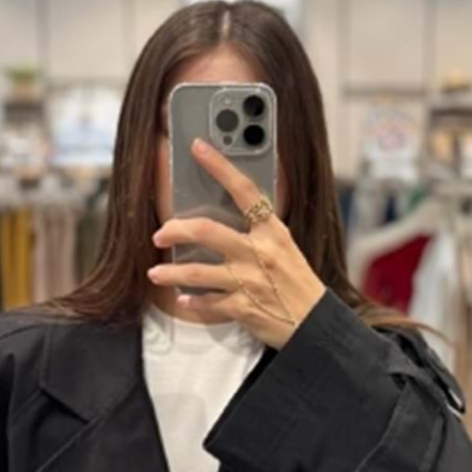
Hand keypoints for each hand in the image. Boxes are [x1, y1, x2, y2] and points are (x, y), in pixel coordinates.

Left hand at [149, 137, 326, 349]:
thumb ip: (258, 232)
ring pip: (198, 271)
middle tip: (160, 234)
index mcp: (273, 231)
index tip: (198, 147)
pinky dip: (192, 302)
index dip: (220, 166)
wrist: (316, 324)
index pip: (244, 190)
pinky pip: (207, 304)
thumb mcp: (285, 248)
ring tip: (156, 274)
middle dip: (175, 230)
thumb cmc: (297, 284)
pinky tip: (183, 300)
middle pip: (207, 230)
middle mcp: (260, 252)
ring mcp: (250, 281)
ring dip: (171, 273)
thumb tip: (223, 216)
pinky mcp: (244, 308)